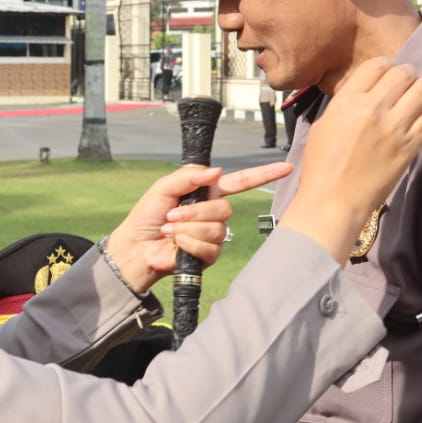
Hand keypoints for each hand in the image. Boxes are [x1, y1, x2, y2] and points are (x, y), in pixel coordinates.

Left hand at [104, 161, 293, 291]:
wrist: (136, 247)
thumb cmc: (147, 216)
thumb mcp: (164, 188)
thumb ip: (189, 175)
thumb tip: (216, 171)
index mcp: (207, 193)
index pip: (241, 182)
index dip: (264, 174)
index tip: (286, 167)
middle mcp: (213, 213)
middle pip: (224, 208)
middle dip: (195, 212)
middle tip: (172, 216)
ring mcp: (213, 235)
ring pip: (217, 228)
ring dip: (189, 229)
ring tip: (170, 230)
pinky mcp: (208, 255)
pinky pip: (210, 247)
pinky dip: (190, 244)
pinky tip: (177, 244)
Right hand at [284, 59, 421, 261]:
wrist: (333, 201)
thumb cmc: (321, 167)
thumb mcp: (324, 124)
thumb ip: (346, 103)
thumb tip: (366, 92)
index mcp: (347, 101)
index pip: (376, 66)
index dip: (386, 65)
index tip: (389, 71)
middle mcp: (372, 109)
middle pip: (402, 74)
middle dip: (407, 73)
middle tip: (407, 80)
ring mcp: (394, 128)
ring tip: (421, 90)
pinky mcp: (410, 146)